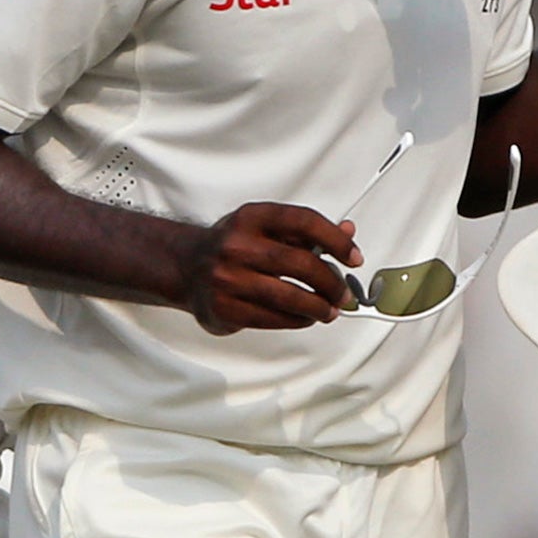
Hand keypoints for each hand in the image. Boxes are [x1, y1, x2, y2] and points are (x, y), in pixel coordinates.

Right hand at [183, 203, 363, 335]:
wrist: (184, 266)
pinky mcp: (224, 307)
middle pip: (300, 264)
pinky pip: (271, 318)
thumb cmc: (234, 245)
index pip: (304, 222)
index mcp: (252, 217)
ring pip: (288, 296)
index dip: (335, 240)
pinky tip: (306, 318)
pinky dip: (296, 320)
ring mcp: (228, 278)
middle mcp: (237, 245)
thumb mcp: (265, 227)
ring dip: (317, 307)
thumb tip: (348, 233)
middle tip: (343, 294)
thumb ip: (306, 232)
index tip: (353, 257)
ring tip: (330, 311)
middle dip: (330, 282)